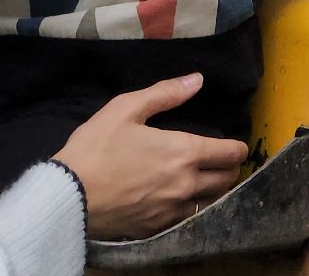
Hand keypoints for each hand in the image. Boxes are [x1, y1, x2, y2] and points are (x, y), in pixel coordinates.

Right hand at [53, 74, 247, 239]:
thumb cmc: (96, 148)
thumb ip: (165, 93)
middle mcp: (187, 184)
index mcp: (184, 152)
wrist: (70, 195)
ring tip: (207, 181)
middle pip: (227, 180)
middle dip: (230, 169)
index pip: (230, 153)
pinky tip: (181, 201)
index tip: (236, 146)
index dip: (238, 148)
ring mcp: (174, 210)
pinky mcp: (159, 228)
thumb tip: (197, 80)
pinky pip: (189, 219)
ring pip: (212, 202)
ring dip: (215, 191)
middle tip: (222, 162)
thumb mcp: (125, 109)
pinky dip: (193, 208)